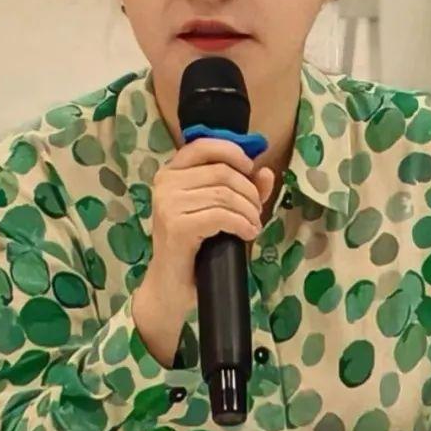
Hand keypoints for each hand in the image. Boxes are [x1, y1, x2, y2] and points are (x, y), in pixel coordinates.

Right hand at [132, 138, 272, 363]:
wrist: (171, 286)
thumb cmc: (195, 247)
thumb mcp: (220, 212)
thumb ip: (243, 190)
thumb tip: (265, 172)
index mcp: (170, 173)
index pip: (203, 144)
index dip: (233, 152)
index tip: (251, 170)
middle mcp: (164, 183)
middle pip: (222, 172)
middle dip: (249, 192)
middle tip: (256, 213)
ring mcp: (168, 204)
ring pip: (225, 194)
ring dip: (249, 211)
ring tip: (252, 226)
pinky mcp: (177, 226)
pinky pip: (221, 215)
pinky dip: (242, 224)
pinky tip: (247, 234)